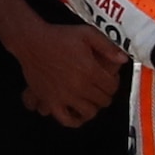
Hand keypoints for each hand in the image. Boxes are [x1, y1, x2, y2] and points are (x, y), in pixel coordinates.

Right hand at [9, 11, 123, 127]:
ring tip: (90, 99)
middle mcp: (79, 86)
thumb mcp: (86, 34)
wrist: (32, 42)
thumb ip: (107, 47)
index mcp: (90, 70)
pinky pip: (66, 119)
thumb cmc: (58, 37)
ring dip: (93, 107)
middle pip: (103, 101)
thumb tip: (123, 59)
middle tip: (100, 87)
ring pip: (89, 112)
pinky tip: (77, 114)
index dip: (114, 83)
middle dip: (105, 94)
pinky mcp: (50, 101)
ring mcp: (65, 96)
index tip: (109, 79)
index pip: (112, 87)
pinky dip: (74, 120)